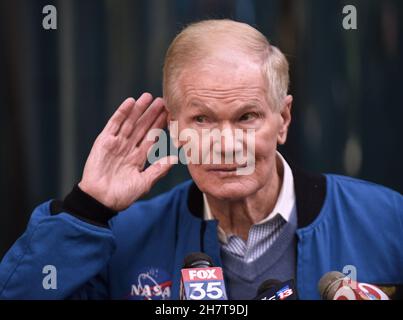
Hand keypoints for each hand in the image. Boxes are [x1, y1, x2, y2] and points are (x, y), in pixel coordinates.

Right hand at [78, 93, 176, 210]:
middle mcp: (128, 148)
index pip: (152, 138)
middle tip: (162, 101)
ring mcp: (116, 143)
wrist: (100, 200)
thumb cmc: (122, 195)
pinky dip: (122, 113)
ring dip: (139, 109)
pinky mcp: (104, 141)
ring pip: (130, 122)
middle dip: (152, 114)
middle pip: (142, 127)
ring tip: (148, 97)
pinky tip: (130, 102)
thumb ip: (158, 170)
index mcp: (138, 157)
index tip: (170, 114)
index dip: (160, 126)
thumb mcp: (144, 183)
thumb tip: (175, 159)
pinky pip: (114, 124)